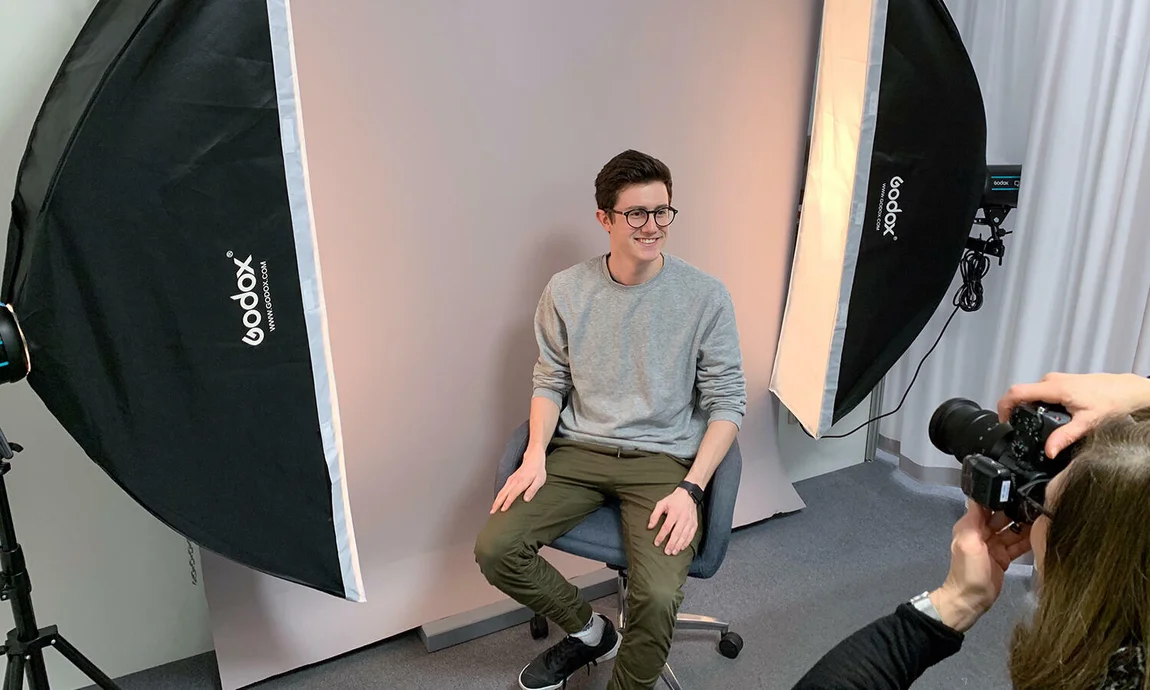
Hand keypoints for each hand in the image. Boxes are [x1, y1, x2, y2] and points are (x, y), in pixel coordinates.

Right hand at [491, 448, 545, 513]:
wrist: (533, 458)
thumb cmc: (538, 470)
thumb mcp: (540, 480)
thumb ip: (532, 490)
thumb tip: (526, 499)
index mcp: (522, 482)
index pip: (512, 494)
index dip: (507, 502)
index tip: (503, 510)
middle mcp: (514, 481)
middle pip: (503, 493)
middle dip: (497, 503)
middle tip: (492, 512)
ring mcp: (511, 479)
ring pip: (501, 491)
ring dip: (496, 500)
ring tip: (492, 508)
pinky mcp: (510, 479)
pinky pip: (503, 488)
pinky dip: (499, 495)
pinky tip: (497, 500)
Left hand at [648, 488, 697, 555]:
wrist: (689, 494)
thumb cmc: (673, 500)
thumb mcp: (661, 503)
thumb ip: (654, 515)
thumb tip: (650, 526)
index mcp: (674, 513)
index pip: (667, 527)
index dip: (661, 536)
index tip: (656, 543)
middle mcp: (683, 518)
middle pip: (676, 533)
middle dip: (671, 544)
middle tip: (666, 552)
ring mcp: (690, 521)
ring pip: (684, 536)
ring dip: (679, 545)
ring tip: (673, 552)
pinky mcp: (694, 524)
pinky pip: (691, 535)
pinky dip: (687, 542)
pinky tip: (682, 547)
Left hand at [929, 499, 1030, 632]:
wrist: (972, 599)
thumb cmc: (968, 570)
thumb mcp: (968, 541)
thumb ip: (973, 519)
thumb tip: (977, 495)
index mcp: (971, 525)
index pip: (985, 505)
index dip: (998, 496)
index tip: (1016, 487)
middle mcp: (982, 532)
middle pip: (1002, 516)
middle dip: (1016, 509)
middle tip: (1037, 501)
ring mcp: (995, 545)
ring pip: (1012, 530)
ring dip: (1025, 524)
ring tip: (1043, 514)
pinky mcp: (1004, 557)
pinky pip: (1018, 544)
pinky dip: (1028, 540)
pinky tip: (1042, 532)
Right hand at [997, 372, 1149, 456]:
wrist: (1129, 390)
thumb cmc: (1113, 401)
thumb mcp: (1088, 423)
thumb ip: (1065, 437)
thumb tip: (1049, 451)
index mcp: (1055, 388)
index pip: (1017, 392)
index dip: (1004, 406)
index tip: (1003, 421)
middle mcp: (1052, 380)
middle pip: (1023, 393)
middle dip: (1018, 411)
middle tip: (1021, 428)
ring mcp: (1057, 380)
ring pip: (1033, 393)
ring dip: (1030, 408)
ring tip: (1036, 424)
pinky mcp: (1062, 382)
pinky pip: (1042, 392)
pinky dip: (1040, 404)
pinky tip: (1050, 416)